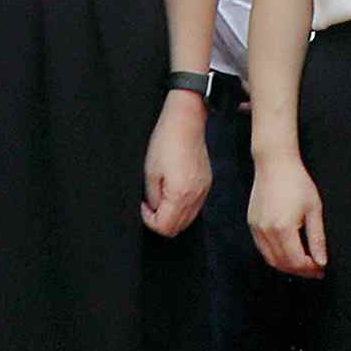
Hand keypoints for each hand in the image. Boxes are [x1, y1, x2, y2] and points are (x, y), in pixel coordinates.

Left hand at [141, 91, 213, 237]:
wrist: (186, 122)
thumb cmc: (166, 142)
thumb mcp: (150, 173)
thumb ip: (153, 198)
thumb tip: (155, 209)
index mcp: (181, 195)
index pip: (165, 227)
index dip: (150, 220)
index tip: (144, 206)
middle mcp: (196, 196)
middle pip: (179, 227)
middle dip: (161, 221)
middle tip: (150, 205)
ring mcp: (204, 191)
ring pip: (188, 219)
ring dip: (172, 215)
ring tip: (161, 196)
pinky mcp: (206, 184)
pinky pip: (195, 206)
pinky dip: (182, 207)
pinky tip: (172, 192)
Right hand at [250, 150, 327, 276]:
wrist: (275, 164)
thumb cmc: (297, 182)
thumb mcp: (314, 210)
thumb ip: (317, 239)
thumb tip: (321, 261)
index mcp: (283, 228)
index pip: (296, 261)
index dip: (310, 269)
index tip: (321, 269)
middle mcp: (266, 232)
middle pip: (282, 263)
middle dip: (300, 270)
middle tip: (315, 270)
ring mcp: (256, 229)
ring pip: (271, 259)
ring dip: (287, 266)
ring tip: (304, 264)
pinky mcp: (252, 224)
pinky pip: (263, 249)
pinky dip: (275, 256)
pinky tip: (288, 253)